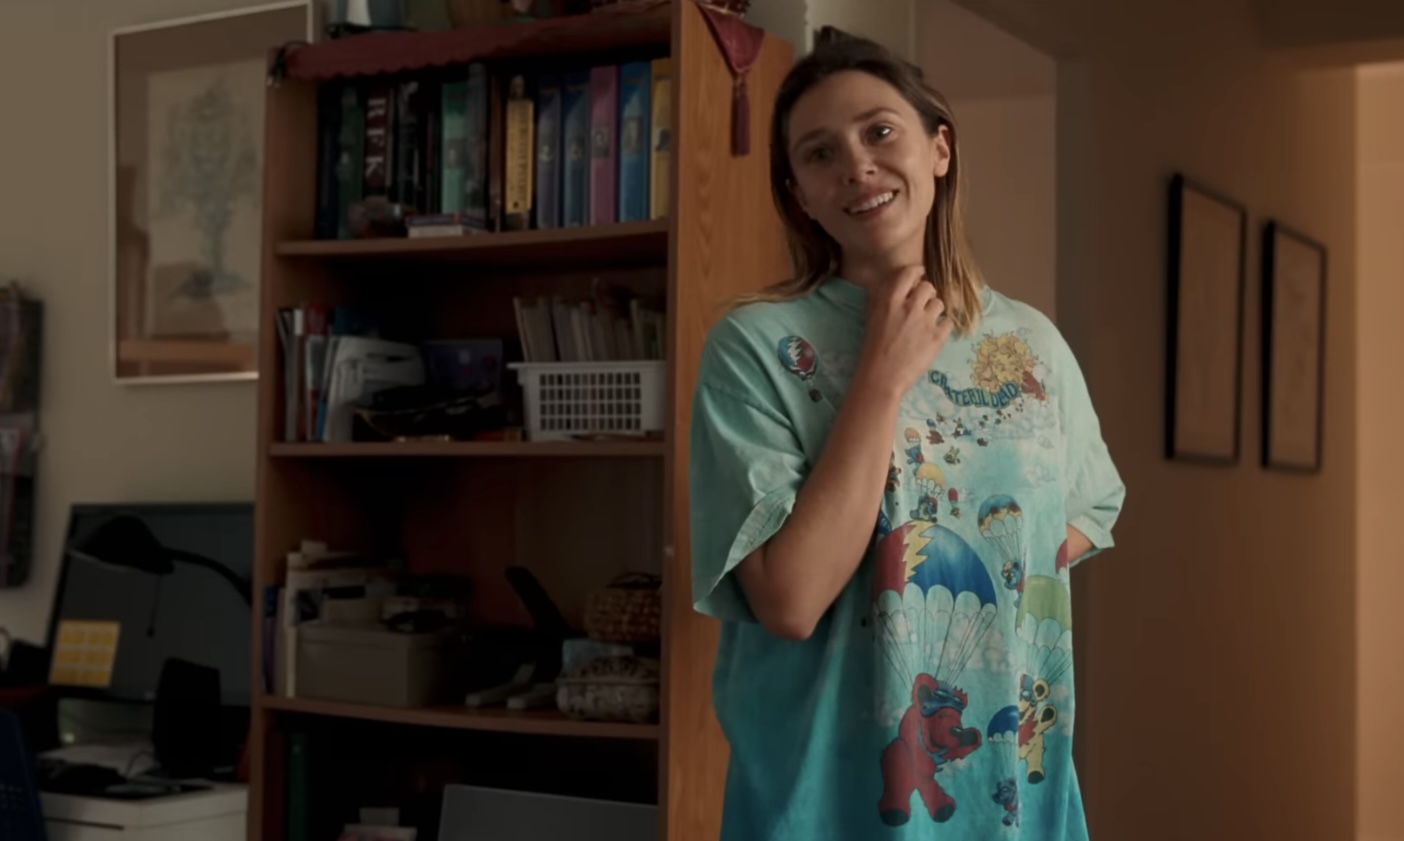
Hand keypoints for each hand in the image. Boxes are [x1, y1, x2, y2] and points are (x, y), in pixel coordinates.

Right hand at [856, 266, 953, 400]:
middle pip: (927, 287)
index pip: (909, 273)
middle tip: (923, 304)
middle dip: (927, 294)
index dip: (917, 272)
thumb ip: (884, 299)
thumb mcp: (872, 318)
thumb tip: (895, 285)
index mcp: (890, 300)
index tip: (920, 274)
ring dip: (935, 310)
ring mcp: (925, 322)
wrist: (881, 378)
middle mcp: (909, 307)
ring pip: (939, 303)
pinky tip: (936, 333)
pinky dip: (944, 326)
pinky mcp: (937, 337)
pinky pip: (949, 321)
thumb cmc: (872, 349)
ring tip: (927, 322)